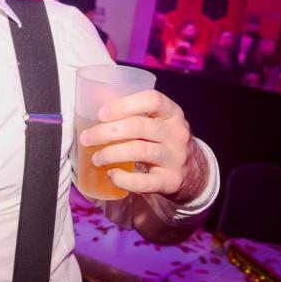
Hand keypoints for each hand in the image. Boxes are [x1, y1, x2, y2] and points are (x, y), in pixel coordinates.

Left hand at [79, 89, 206, 203]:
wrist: (193, 172)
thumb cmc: (162, 141)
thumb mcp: (157, 122)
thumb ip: (133, 113)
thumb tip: (92, 101)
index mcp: (172, 113)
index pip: (152, 99)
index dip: (123, 105)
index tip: (101, 114)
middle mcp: (177, 133)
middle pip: (138, 126)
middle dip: (106, 132)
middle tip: (87, 138)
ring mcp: (176, 158)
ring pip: (138, 151)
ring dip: (110, 153)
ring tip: (96, 158)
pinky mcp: (171, 181)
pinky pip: (143, 181)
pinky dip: (123, 178)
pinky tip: (112, 174)